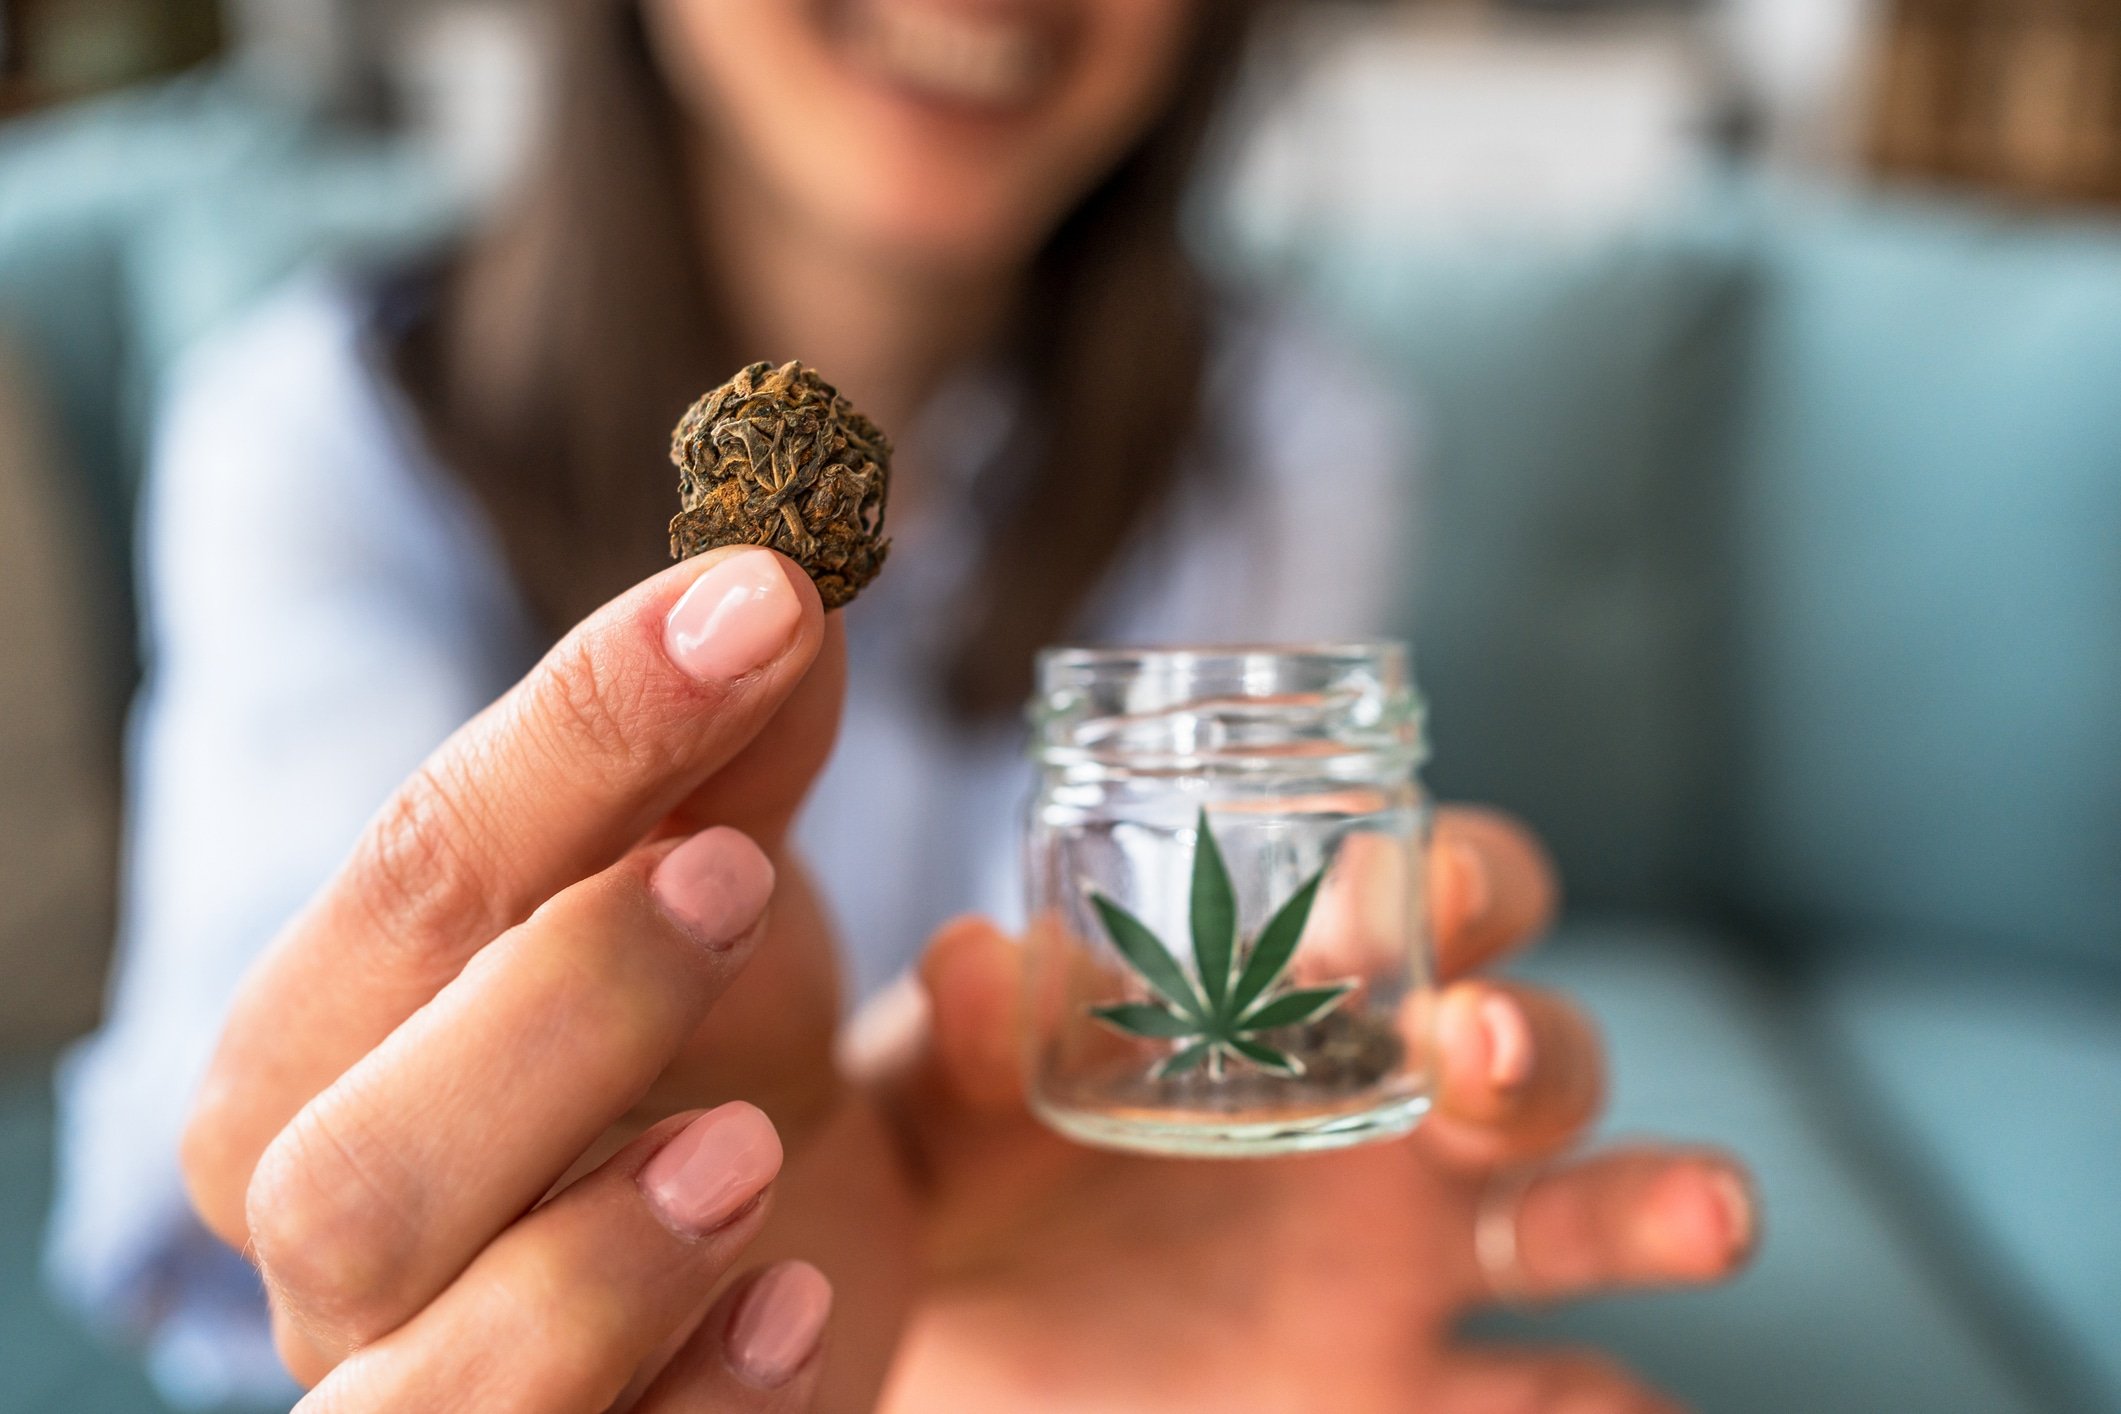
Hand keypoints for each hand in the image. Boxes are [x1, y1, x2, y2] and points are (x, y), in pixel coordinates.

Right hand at [179, 548, 913, 1408]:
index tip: (763, 597)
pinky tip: (803, 1304)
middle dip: (552, 1008)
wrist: (762, 1272)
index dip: (585, 728)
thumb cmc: (710, 1063)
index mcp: (348, 1038)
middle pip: (348, 1157)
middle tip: (737, 880)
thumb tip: (785, 586)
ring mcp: (427, 1388)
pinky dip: (693, 1407)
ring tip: (753, 1151)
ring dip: (589, 1260)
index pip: (419, 872)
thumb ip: (742, 769)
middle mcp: (341, 1231)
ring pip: (406, 1384)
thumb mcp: (731, 906)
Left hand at [864, 809, 1756, 1412]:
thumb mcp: (935, 1106)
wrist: (967, 1348)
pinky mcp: (1402, 1391)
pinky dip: (1614, 1404)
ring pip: (1581, 1213)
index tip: (1394, 894)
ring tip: (1709, 1215)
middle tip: (1470, 1043)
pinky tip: (1640, 1406)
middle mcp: (1386, 1117)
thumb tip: (978, 956)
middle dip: (1532, 1033)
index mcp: (1292, 1005)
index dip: (1445, 879)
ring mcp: (1413, 1264)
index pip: (1423, 901)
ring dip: (1656, 1200)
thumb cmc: (963, 1183)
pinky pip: (1553, 1400)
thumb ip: (956, 1037)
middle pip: (1535, 1042)